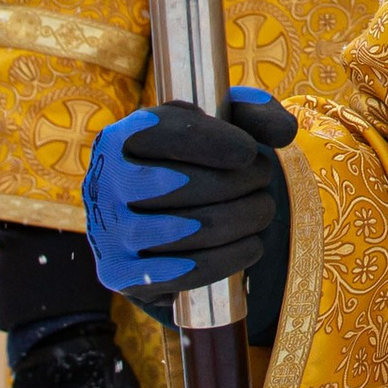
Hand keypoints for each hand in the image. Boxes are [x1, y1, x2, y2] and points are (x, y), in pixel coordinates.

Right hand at [82, 90, 295, 299]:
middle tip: (263, 181)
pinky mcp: (118, 274)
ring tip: (262, 211)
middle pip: (181, 184)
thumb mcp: (222, 124)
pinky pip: (178, 273)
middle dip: (238, 183)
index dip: (212, 142)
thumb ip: (255, 113)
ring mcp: (106, 231)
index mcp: (121, 137)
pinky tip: (250, 247)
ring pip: (186, 230)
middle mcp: (103, 183)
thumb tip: (283, 133)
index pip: (162, 133)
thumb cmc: (200, 162)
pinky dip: (224, 261)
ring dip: (240, 220)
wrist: (166, 218)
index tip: (249, 152)